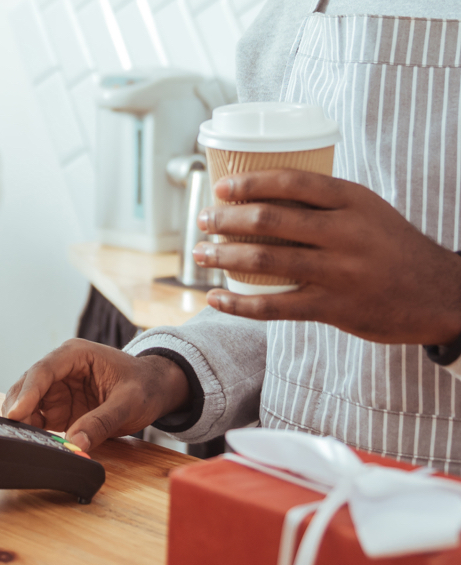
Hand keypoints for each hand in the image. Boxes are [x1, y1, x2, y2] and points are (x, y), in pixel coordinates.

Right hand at [2, 339, 188, 450]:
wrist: (156, 389)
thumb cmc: (145, 386)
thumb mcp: (129, 404)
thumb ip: (102, 422)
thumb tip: (75, 444)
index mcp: (75, 355)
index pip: (42, 370)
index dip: (27, 393)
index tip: (16, 414)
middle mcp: (60, 369)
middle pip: (27, 386)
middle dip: (18, 409)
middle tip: (17, 435)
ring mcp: (57, 389)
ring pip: (27, 404)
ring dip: (24, 422)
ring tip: (28, 443)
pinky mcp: (58, 408)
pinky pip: (38, 419)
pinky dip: (33, 432)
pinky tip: (37, 444)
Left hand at [193, 170, 460, 344]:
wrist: (439, 294)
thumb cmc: (393, 248)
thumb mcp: (368, 211)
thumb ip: (325, 203)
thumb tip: (265, 195)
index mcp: (353, 200)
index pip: (292, 182)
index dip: (250, 182)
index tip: (220, 188)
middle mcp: (345, 233)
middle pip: (270, 220)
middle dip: (226, 219)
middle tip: (203, 220)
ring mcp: (338, 272)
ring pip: (265, 260)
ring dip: (224, 256)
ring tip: (200, 253)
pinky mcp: (332, 307)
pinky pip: (273, 307)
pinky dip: (238, 303)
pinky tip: (215, 298)